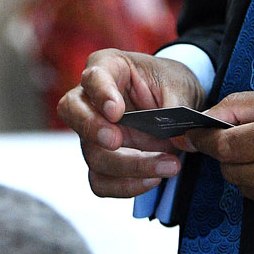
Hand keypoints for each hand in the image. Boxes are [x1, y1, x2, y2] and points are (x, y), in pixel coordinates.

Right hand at [57, 48, 204, 198]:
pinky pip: (101, 181)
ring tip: (168, 165)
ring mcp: (92, 133)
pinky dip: (125, 186)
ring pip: (93, 153)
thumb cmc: (170, 83)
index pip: (93, 76)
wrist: (175, 101)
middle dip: (92, 129)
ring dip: (129, 166)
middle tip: (115, 141)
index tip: (116, 111)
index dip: (100, 94)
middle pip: (73, 112)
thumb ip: (176, 107)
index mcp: (108, 67)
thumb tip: (178, 139)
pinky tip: (153, 180)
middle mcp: (92, 99)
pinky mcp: (102, 159)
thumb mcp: (179, 85)